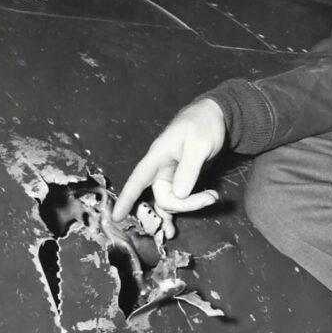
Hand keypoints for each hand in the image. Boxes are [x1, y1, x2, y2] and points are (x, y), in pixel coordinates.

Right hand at [113, 98, 225, 235]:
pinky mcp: (182, 179)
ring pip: (171, 200)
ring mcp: (171, 175)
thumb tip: (178, 194)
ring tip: (212, 198)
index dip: (126, 198)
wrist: (215, 115)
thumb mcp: (200, 144)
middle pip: (162, 197)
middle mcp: (161, 168)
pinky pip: (178, 198)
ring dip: (188, 206)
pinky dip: (186, 207)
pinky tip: (198, 209)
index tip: (116, 217)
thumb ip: (189, 168)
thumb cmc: (204, 124)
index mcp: (158, 155)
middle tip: (212, 197)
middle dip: (184, 204)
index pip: (137, 179)